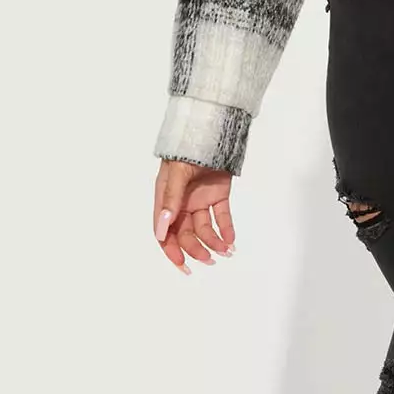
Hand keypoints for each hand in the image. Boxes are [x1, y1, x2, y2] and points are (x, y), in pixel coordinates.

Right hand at [153, 159, 235, 273]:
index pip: (165, 231)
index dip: (172, 250)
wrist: (212, 129)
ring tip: (226, 251)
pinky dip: (227, 230)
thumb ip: (170, 200)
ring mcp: (200, 199)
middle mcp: (181, 203)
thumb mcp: (176, 173)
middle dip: (196, 248)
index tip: (183, 265)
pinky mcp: (218, 195)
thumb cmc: (188, 148)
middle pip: (186, 233)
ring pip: (205, 228)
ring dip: (214, 242)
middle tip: (210, 259)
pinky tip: (232, 241)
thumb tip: (162, 230)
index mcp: (166, 199)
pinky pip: (221, 217)